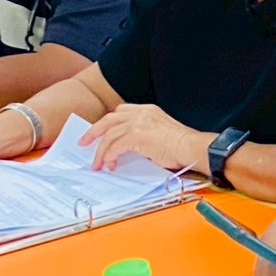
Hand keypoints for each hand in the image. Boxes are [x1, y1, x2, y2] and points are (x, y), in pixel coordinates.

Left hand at [77, 103, 210, 172]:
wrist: (191, 147)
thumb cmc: (182, 145)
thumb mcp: (161, 133)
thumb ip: (144, 135)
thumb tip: (130, 150)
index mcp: (147, 110)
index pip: (120, 113)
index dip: (108, 124)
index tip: (100, 133)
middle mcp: (140, 113)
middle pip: (108, 120)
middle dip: (93, 132)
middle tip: (84, 142)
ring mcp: (138, 123)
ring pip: (109, 135)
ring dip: (100, 151)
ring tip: (97, 164)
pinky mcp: (137, 136)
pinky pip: (115, 146)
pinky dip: (110, 156)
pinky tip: (111, 165)